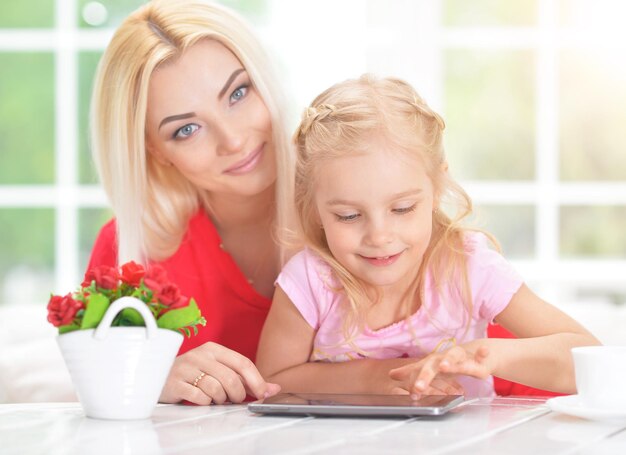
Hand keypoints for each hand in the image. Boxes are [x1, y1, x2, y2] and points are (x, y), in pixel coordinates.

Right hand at [159, 342, 280, 404]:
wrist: (158, 378)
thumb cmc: (194, 374)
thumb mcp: (220, 370)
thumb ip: (246, 379)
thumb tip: (273, 388)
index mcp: (213, 349)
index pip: (242, 362)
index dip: (256, 380)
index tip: (263, 393)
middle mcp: (200, 355)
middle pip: (231, 378)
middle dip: (238, 394)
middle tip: (233, 399)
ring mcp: (186, 368)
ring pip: (216, 389)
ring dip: (220, 399)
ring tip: (215, 398)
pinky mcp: (175, 383)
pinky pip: (200, 398)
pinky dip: (205, 403)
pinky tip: (201, 399)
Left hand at [389, 345, 490, 396]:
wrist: (475, 351)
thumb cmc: (451, 362)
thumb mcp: (432, 368)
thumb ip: (413, 371)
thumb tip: (391, 374)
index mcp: (433, 361)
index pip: (420, 369)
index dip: (413, 379)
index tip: (409, 392)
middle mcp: (445, 356)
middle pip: (433, 365)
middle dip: (426, 376)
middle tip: (418, 388)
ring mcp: (462, 355)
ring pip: (454, 356)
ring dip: (449, 361)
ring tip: (444, 366)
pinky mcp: (479, 357)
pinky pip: (482, 354)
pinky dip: (483, 352)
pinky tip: (484, 350)